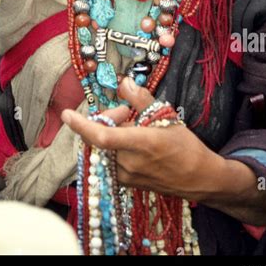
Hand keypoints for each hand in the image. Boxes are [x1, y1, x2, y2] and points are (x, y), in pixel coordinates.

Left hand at [62, 78, 232, 201]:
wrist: (199, 180)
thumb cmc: (186, 147)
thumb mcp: (167, 116)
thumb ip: (141, 99)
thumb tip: (123, 82)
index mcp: (141, 144)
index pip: (102, 136)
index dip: (81, 125)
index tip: (66, 114)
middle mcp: (129, 163)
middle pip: (100, 137)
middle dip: (107, 118)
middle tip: (127, 111)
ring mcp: (126, 176)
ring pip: (103, 148)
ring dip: (110, 132)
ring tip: (132, 126)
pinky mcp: (125, 184)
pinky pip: (108, 159)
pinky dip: (112, 146)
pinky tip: (129, 141)